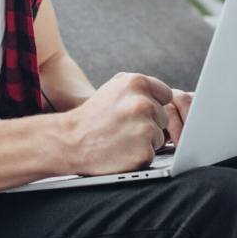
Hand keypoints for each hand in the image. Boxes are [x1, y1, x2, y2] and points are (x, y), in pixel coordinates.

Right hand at [63, 72, 187, 175]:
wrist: (71, 141)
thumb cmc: (94, 115)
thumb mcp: (114, 88)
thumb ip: (140, 87)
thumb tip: (165, 92)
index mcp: (137, 83)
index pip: (166, 94)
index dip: (154, 104)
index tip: (138, 111)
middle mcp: (143, 104)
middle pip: (164, 116)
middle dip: (149, 123)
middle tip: (124, 126)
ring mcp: (144, 129)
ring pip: (160, 136)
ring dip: (145, 140)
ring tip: (122, 138)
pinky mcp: (143, 152)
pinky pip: (152, 153)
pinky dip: (139, 155)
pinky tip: (122, 151)